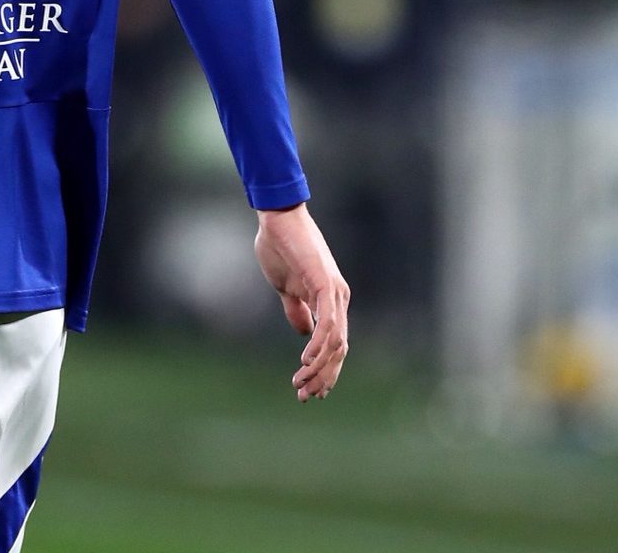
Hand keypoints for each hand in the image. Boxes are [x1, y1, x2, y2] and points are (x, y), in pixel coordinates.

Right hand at [254, 202, 349, 400]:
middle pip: (339, 349)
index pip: (334, 345)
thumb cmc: (280, 248)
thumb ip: (296, 308)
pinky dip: (319, 345)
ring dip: (319, 368)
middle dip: (323, 377)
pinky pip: (328, 323)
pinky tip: (306, 360)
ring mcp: (334, 292)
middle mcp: (339, 299)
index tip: (307, 390)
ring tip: (300, 383)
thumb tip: (304, 331)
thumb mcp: (285, 287)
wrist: (277, 219)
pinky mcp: (325, 284)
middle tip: (304, 397)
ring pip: (336, 342)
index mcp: (331, 301)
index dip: (324, 370)